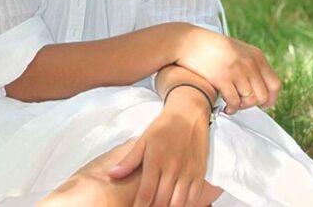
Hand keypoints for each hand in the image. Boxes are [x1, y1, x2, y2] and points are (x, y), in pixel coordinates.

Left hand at [108, 91, 209, 205]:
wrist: (188, 114)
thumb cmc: (163, 127)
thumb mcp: (144, 140)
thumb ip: (129, 160)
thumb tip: (112, 175)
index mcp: (155, 159)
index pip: (146, 193)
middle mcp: (172, 168)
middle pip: (162, 201)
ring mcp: (187, 172)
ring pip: (178, 203)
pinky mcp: (199, 173)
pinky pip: (193, 198)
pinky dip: (185, 206)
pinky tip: (176, 205)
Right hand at [175, 26, 280, 113]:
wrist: (187, 41)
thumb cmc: (210, 46)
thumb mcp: (236, 49)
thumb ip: (250, 63)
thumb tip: (260, 86)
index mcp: (255, 55)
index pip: (275, 84)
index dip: (272, 99)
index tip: (264, 105)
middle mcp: (249, 62)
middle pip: (263, 95)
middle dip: (253, 104)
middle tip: (241, 103)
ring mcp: (236, 70)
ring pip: (250, 100)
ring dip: (241, 106)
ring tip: (233, 104)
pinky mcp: (222, 77)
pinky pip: (234, 102)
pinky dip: (231, 108)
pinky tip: (225, 106)